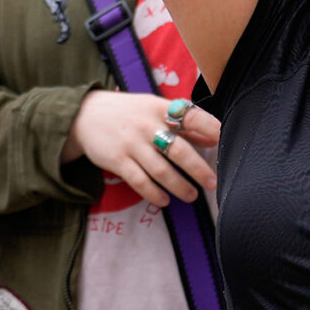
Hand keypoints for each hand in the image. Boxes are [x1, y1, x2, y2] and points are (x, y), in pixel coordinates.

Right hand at [62, 90, 219, 205]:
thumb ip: (183, 123)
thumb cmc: (128, 113)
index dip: (211, 129)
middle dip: (198, 169)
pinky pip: (140, 181)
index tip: (226, 141)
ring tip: (192, 196)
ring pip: (161, 170)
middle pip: (178, 150)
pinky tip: (164, 201)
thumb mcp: (154, 109)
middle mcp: (146, 125)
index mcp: (159, 108)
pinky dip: (154, 194)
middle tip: (212, 182)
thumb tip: (215, 136)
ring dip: (179, 186)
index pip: (191, 117)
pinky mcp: (117, 160)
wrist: (83, 115)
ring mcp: (131, 144)